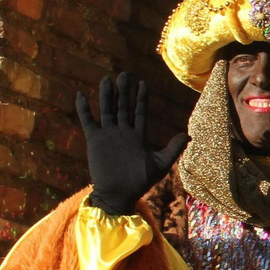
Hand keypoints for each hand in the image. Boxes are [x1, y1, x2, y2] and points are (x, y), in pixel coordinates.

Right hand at [76, 72, 188, 215]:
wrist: (119, 194)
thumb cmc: (141, 182)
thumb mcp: (161, 164)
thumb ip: (173, 149)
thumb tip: (187, 136)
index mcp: (137, 136)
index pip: (139, 112)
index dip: (141, 98)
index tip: (142, 83)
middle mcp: (122, 132)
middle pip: (123, 107)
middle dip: (124, 91)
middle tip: (124, 75)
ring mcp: (108, 135)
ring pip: (107, 110)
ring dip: (107, 95)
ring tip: (107, 79)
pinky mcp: (94, 140)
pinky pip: (88, 120)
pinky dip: (84, 108)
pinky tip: (81, 94)